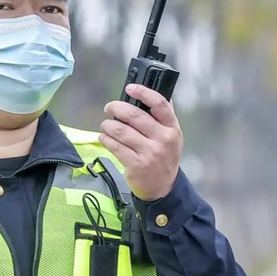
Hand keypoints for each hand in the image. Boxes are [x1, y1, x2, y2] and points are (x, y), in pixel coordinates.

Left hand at [100, 84, 182, 200]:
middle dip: (116, 107)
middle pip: (134, 115)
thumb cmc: (164, 157)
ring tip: (105, 126)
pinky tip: (104, 138)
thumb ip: (162, 117)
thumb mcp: (171, 136)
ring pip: (121, 131)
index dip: (143, 92)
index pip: (159, 104)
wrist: (163, 187)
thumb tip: (149, 93)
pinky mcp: (136, 164)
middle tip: (109, 107)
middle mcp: (163, 139)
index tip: (130, 88)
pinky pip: (114, 146)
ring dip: (108, 125)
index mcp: (172, 128)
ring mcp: (150, 153)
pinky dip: (105, 139)